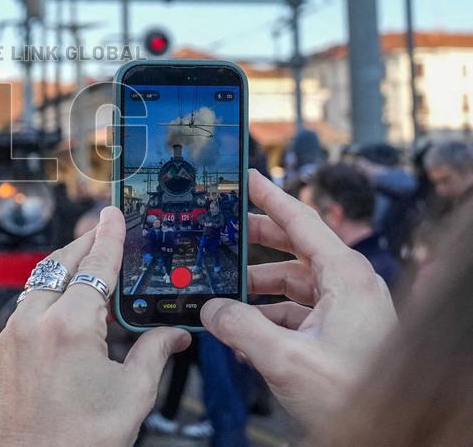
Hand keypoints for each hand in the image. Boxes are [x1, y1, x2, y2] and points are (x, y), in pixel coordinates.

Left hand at [0, 207, 190, 445]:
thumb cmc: (80, 440)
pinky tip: (69, 294)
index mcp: (70, 327)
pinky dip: (52, 287)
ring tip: (93, 259)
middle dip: (87, 243)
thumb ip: (155, 352)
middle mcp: (36, 321)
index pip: (95, 265)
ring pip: (42, 278)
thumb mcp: (133, 394)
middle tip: (107, 228)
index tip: (115, 213)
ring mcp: (16, 331)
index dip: (110, 236)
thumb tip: (174, 333)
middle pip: (64, 262)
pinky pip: (30, 299)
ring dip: (67, 264)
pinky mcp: (6, 344)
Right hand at [201, 169, 396, 431]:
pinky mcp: (341, 333)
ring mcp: (347, 310)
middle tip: (224, 230)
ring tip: (224, 292)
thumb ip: (240, 327)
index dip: (270, 197)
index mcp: (346, 277)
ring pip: (294, 282)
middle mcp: (350, 286)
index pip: (302, 221)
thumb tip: (212, 309)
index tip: (247, 178)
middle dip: (256, 241)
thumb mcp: (286, 359)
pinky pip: (298, 310)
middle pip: (295, 248)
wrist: (387, 436)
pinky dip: (270, 314)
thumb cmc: (358, 398)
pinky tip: (244, 330)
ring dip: (258, 287)